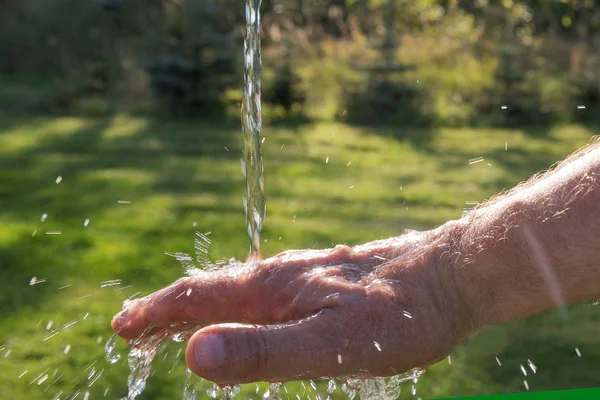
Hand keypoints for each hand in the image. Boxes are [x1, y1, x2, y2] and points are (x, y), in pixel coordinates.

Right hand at [111, 222, 476, 385]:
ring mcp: (302, 276)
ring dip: (199, 308)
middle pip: (210, 291)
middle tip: (135, 328)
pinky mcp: (323, 281)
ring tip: (177, 324)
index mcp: (272, 288)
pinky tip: (246, 316)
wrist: (448, 278)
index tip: (122, 327)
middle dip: (168, 311)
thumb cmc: (396, 314)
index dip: (156, 313)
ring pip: (236, 291)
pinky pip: (264, 293)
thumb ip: (264, 351)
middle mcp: (281, 276)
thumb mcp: (330, 344)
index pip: (197, 298)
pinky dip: (235, 307)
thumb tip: (194, 354)